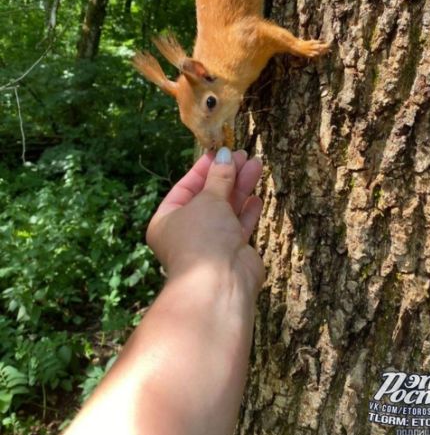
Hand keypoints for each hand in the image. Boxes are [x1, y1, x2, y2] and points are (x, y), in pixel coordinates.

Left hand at [146, 147, 264, 297]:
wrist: (219, 283)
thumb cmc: (202, 237)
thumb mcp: (208, 199)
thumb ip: (219, 177)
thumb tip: (226, 154)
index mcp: (167, 220)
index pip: (185, 187)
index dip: (204, 168)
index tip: (220, 151)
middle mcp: (187, 232)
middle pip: (209, 196)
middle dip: (227, 175)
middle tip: (244, 155)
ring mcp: (211, 243)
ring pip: (226, 209)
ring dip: (241, 187)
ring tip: (256, 164)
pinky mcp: (232, 252)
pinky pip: (239, 226)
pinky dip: (247, 210)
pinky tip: (257, 196)